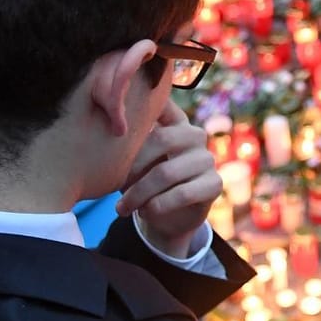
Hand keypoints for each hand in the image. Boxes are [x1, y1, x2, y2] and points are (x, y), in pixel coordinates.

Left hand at [116, 99, 219, 259]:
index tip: (122, 112)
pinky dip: (157, 206)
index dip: (146, 103)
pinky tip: (144, 213)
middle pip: (161, 139)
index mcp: (174, 121)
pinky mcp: (214, 183)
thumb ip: (128, 143)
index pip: (163, 104)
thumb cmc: (145, 181)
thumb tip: (106, 135)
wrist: (169, 217)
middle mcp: (194, 135)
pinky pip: (182, 194)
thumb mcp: (134, 160)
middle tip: (115, 186)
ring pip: (167, 172)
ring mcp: (206, 158)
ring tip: (122, 207)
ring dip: (139, 193)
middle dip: (133, 165)